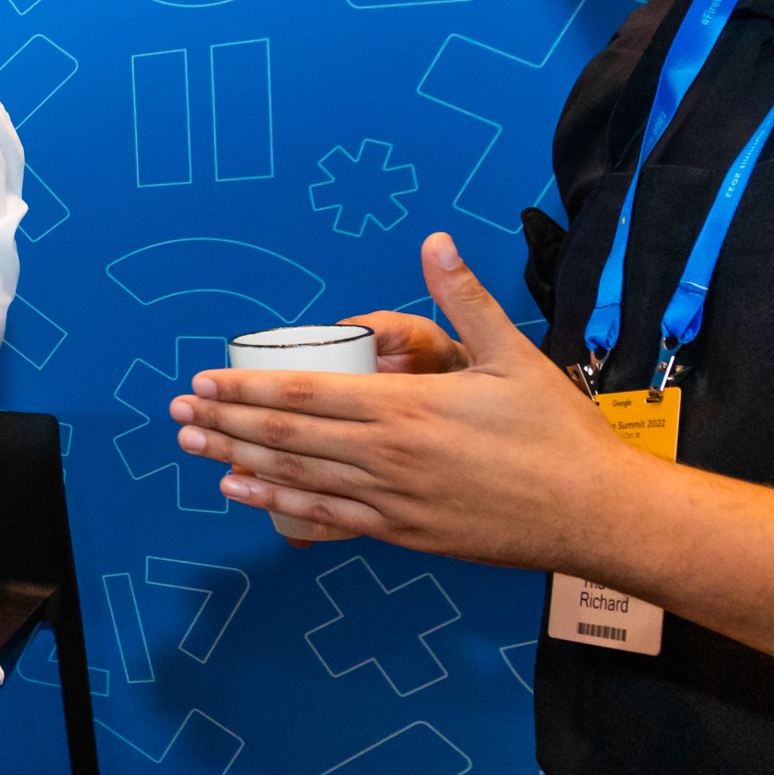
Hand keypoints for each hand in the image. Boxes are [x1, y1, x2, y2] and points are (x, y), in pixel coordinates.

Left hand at [168, 234, 655, 570]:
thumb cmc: (556, 432)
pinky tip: (246, 493)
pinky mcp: (404, 532)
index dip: (248, 389)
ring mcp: (392, 500)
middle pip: (287, 438)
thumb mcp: (510, 353)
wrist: (594, 510)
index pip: (306, 395)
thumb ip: (464, 298)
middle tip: (179, 412)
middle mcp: (388, 456)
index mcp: (407, 409)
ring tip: (195, 447)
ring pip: (298, 478)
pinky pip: (328, 518)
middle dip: (227, 422)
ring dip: (240, 460)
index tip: (206, 380)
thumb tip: (435, 242)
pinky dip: (281, 504)